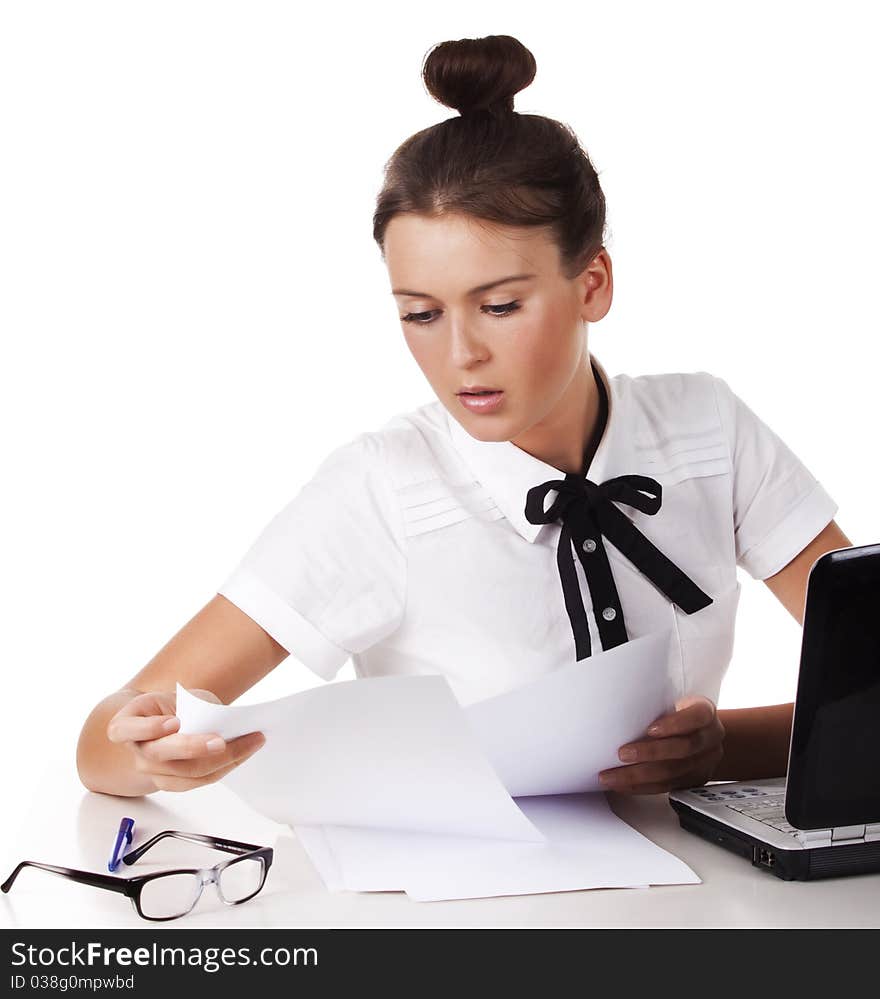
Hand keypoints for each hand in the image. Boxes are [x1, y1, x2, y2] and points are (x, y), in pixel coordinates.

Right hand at [107, 688, 265, 791]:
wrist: (169, 720)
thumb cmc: (174, 706)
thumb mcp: (181, 698)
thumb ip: (193, 708)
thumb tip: (221, 721)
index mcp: (127, 723)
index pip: (126, 729)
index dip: (149, 728)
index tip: (175, 722)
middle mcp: (136, 750)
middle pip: (161, 755)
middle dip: (194, 748)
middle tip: (221, 741)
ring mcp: (152, 771)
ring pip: (185, 773)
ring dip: (221, 759)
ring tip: (250, 742)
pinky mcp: (172, 782)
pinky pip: (198, 780)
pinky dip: (225, 766)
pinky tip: (245, 752)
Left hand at [598, 695, 724, 794]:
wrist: (702, 733)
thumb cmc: (679, 712)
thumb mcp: (674, 700)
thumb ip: (655, 705)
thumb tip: (615, 708)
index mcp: (705, 712)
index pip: (696, 717)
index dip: (674, 725)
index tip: (650, 729)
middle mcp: (710, 738)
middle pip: (683, 748)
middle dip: (650, 753)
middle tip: (622, 754)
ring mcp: (705, 762)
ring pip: (673, 772)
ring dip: (639, 776)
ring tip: (612, 776)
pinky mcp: (694, 780)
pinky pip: (667, 787)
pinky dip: (641, 787)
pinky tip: (622, 785)